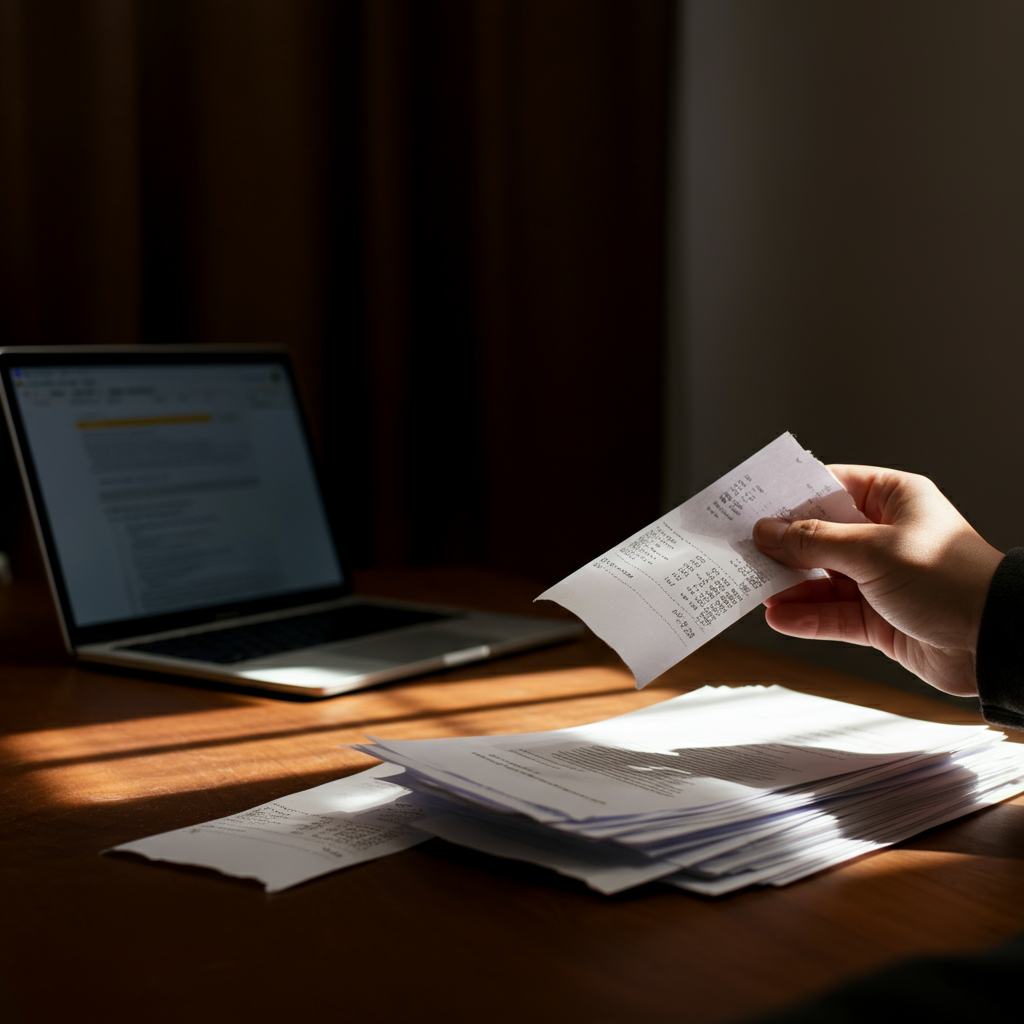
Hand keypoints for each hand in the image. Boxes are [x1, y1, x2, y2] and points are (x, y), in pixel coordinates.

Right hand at [752, 465, 1003, 695]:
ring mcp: (880, 579)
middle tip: (743, 549)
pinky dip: (805, 616)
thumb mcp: (872, 550)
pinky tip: (778, 616)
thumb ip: (813, 541)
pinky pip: (831, 614)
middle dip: (782, 546)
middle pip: (819, 535)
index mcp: (893, 500)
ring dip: (789, 586)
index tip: (753, 505)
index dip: (790, 495)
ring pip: (820, 578)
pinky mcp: (877, 618)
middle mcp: (885, 536)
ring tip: (753, 587)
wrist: (996, 641)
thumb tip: (768, 531)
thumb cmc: (950, 580)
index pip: (830, 486)